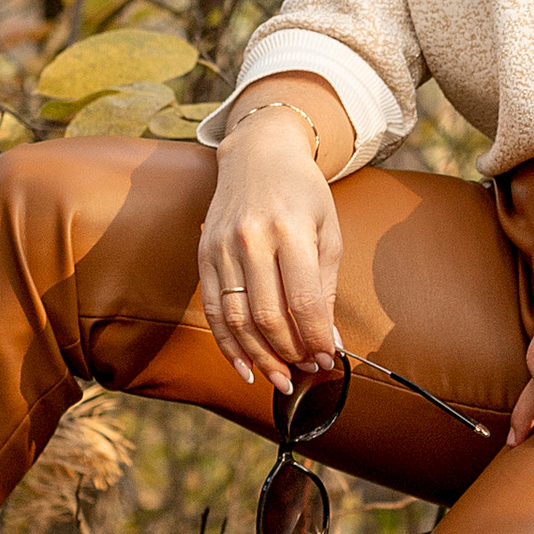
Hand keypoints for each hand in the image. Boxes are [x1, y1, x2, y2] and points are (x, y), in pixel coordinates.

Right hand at [197, 103, 342, 384]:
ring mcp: (222, 247)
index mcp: (290, 229)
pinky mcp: (204, 255)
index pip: (303, 299)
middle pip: (267, 315)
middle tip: (306, 372)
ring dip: (260, 357)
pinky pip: (214, 310)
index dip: (316, 338)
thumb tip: (329, 341)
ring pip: (237, 319)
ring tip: (280, 380)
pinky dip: (228, 345)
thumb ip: (326, 288)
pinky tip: (246, 367)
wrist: (258, 154)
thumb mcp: (327, 231)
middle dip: (290, 353)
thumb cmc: (302, 194)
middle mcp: (251, 238)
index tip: (328, 360)